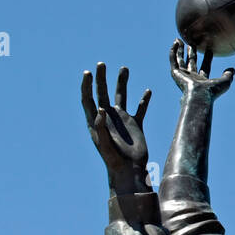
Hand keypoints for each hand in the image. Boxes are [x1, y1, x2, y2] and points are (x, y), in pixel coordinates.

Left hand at [82, 63, 151, 194]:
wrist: (129, 171)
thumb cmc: (114, 161)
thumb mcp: (105, 144)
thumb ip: (100, 127)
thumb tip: (100, 108)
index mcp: (97, 122)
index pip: (88, 99)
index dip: (87, 86)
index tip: (88, 73)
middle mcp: (108, 118)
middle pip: (102, 93)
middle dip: (101, 78)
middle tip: (101, 64)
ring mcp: (122, 120)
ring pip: (121, 96)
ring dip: (121, 82)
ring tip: (123, 68)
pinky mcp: (135, 125)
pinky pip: (139, 109)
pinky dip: (144, 100)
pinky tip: (147, 91)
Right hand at [169, 40, 234, 100]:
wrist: (200, 95)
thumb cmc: (212, 91)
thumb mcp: (224, 82)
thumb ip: (228, 75)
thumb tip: (233, 70)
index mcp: (203, 80)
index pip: (205, 67)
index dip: (207, 58)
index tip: (210, 49)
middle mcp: (192, 77)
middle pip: (191, 62)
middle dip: (191, 53)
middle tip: (192, 43)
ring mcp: (183, 75)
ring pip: (180, 60)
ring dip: (179, 50)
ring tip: (179, 40)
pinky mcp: (175, 73)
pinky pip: (173, 60)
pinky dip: (173, 51)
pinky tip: (175, 42)